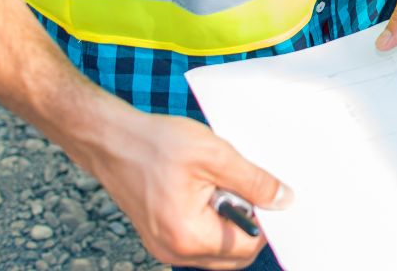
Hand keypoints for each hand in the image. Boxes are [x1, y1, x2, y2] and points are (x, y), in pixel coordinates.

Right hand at [86, 101, 292, 268]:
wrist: (113, 141)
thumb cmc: (158, 144)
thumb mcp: (216, 155)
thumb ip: (254, 181)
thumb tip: (283, 200)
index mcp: (190, 237)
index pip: (247, 247)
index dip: (264, 220)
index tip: (268, 192)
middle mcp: (175, 253)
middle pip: (233, 254)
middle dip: (246, 222)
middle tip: (241, 185)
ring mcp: (165, 248)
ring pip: (217, 248)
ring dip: (228, 219)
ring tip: (218, 183)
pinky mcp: (161, 237)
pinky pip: (199, 239)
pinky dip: (211, 218)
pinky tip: (205, 187)